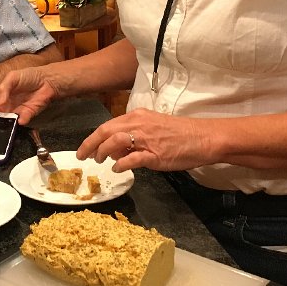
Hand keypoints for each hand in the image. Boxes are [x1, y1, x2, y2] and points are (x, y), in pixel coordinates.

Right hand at [0, 68, 56, 125]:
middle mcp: (4, 105)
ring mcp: (14, 111)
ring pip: (4, 122)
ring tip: (1, 126)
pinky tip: (21, 118)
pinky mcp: (26, 116)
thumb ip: (4, 88)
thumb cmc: (28, 76)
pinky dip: (19, 121)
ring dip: (2, 125)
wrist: (47, 80)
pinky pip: (20, 121)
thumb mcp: (13, 77)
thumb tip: (0, 102)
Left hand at [77, 108, 214, 172]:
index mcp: (137, 116)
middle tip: (83, 156)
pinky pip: (132, 158)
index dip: (93, 137)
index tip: (85, 148)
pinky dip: (121, 164)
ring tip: (99, 162)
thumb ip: (133, 136)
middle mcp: (139, 124)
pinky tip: (117, 169)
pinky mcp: (155, 154)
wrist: (203, 137)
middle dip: (90, 144)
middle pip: (106, 131)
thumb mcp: (152, 128)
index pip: (108, 125)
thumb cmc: (180, 134)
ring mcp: (146, 138)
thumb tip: (114, 151)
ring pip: (115, 140)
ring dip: (103, 152)